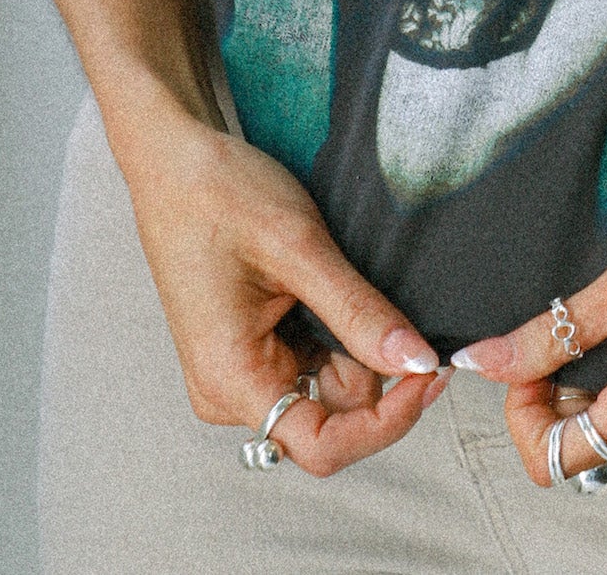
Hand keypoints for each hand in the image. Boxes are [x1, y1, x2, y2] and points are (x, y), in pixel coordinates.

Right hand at [119, 102, 446, 473]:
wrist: (176, 161)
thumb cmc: (219, 195)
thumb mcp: (300, 248)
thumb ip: (359, 313)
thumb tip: (415, 361)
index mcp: (231, 381)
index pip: (323, 446)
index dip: (387, 420)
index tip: (430, 370)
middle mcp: (229, 392)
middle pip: (333, 417)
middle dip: (376, 370)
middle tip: (404, 310)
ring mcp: (238, 374)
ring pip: (327, 386)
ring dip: (355, 343)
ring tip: (344, 278)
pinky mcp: (249, 352)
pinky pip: (310, 361)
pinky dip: (337, 332)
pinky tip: (328, 287)